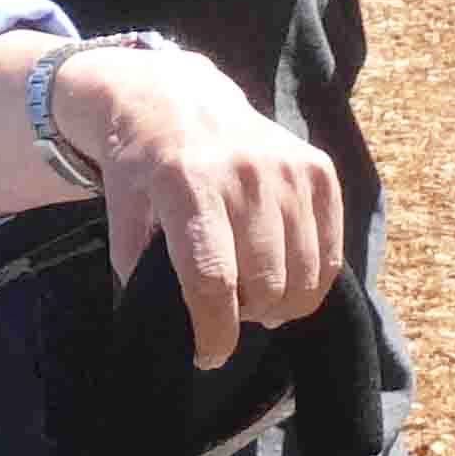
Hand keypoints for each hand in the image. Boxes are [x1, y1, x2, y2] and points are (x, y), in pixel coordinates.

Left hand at [55, 41, 347, 360]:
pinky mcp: (319, 169)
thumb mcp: (122, 217)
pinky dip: (312, 280)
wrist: (176, 99)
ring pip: (304, 274)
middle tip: (228, 313)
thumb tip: (173, 334)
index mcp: (187, 184)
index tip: (209, 356)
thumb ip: (143, 274)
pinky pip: (332, 251)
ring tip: (255, 297)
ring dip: (280, 303)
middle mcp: (244, 172)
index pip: (211, 278)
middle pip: (264, 282)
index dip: (214, 332)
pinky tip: (284, 277)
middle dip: (247, 316)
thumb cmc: (143, 170)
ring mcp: (288, 167)